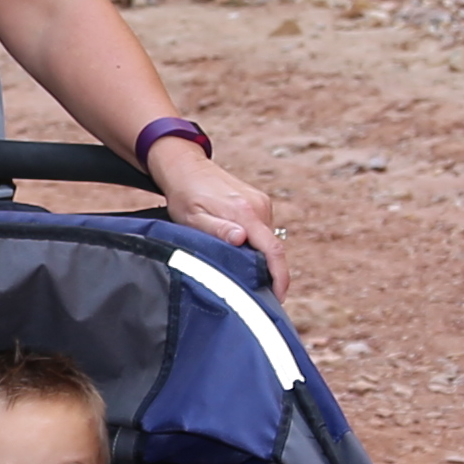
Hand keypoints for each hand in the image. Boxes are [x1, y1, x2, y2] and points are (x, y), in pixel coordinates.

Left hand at [154, 144, 281, 280]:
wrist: (186, 166)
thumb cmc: (184, 194)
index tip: (278, 297)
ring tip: (241, 271)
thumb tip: (241, 239)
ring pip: (269, 240)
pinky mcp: (259, 202)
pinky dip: (257, 245)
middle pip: (274, 247)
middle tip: (253, 292)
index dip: (279, 277)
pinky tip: (240, 251)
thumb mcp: (192, 218)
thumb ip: (217, 229)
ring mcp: (261, 202)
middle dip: (270, 272)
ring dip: (261, 258)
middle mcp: (258, 205)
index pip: (272, 249)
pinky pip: (264, 230)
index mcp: (244, 212)